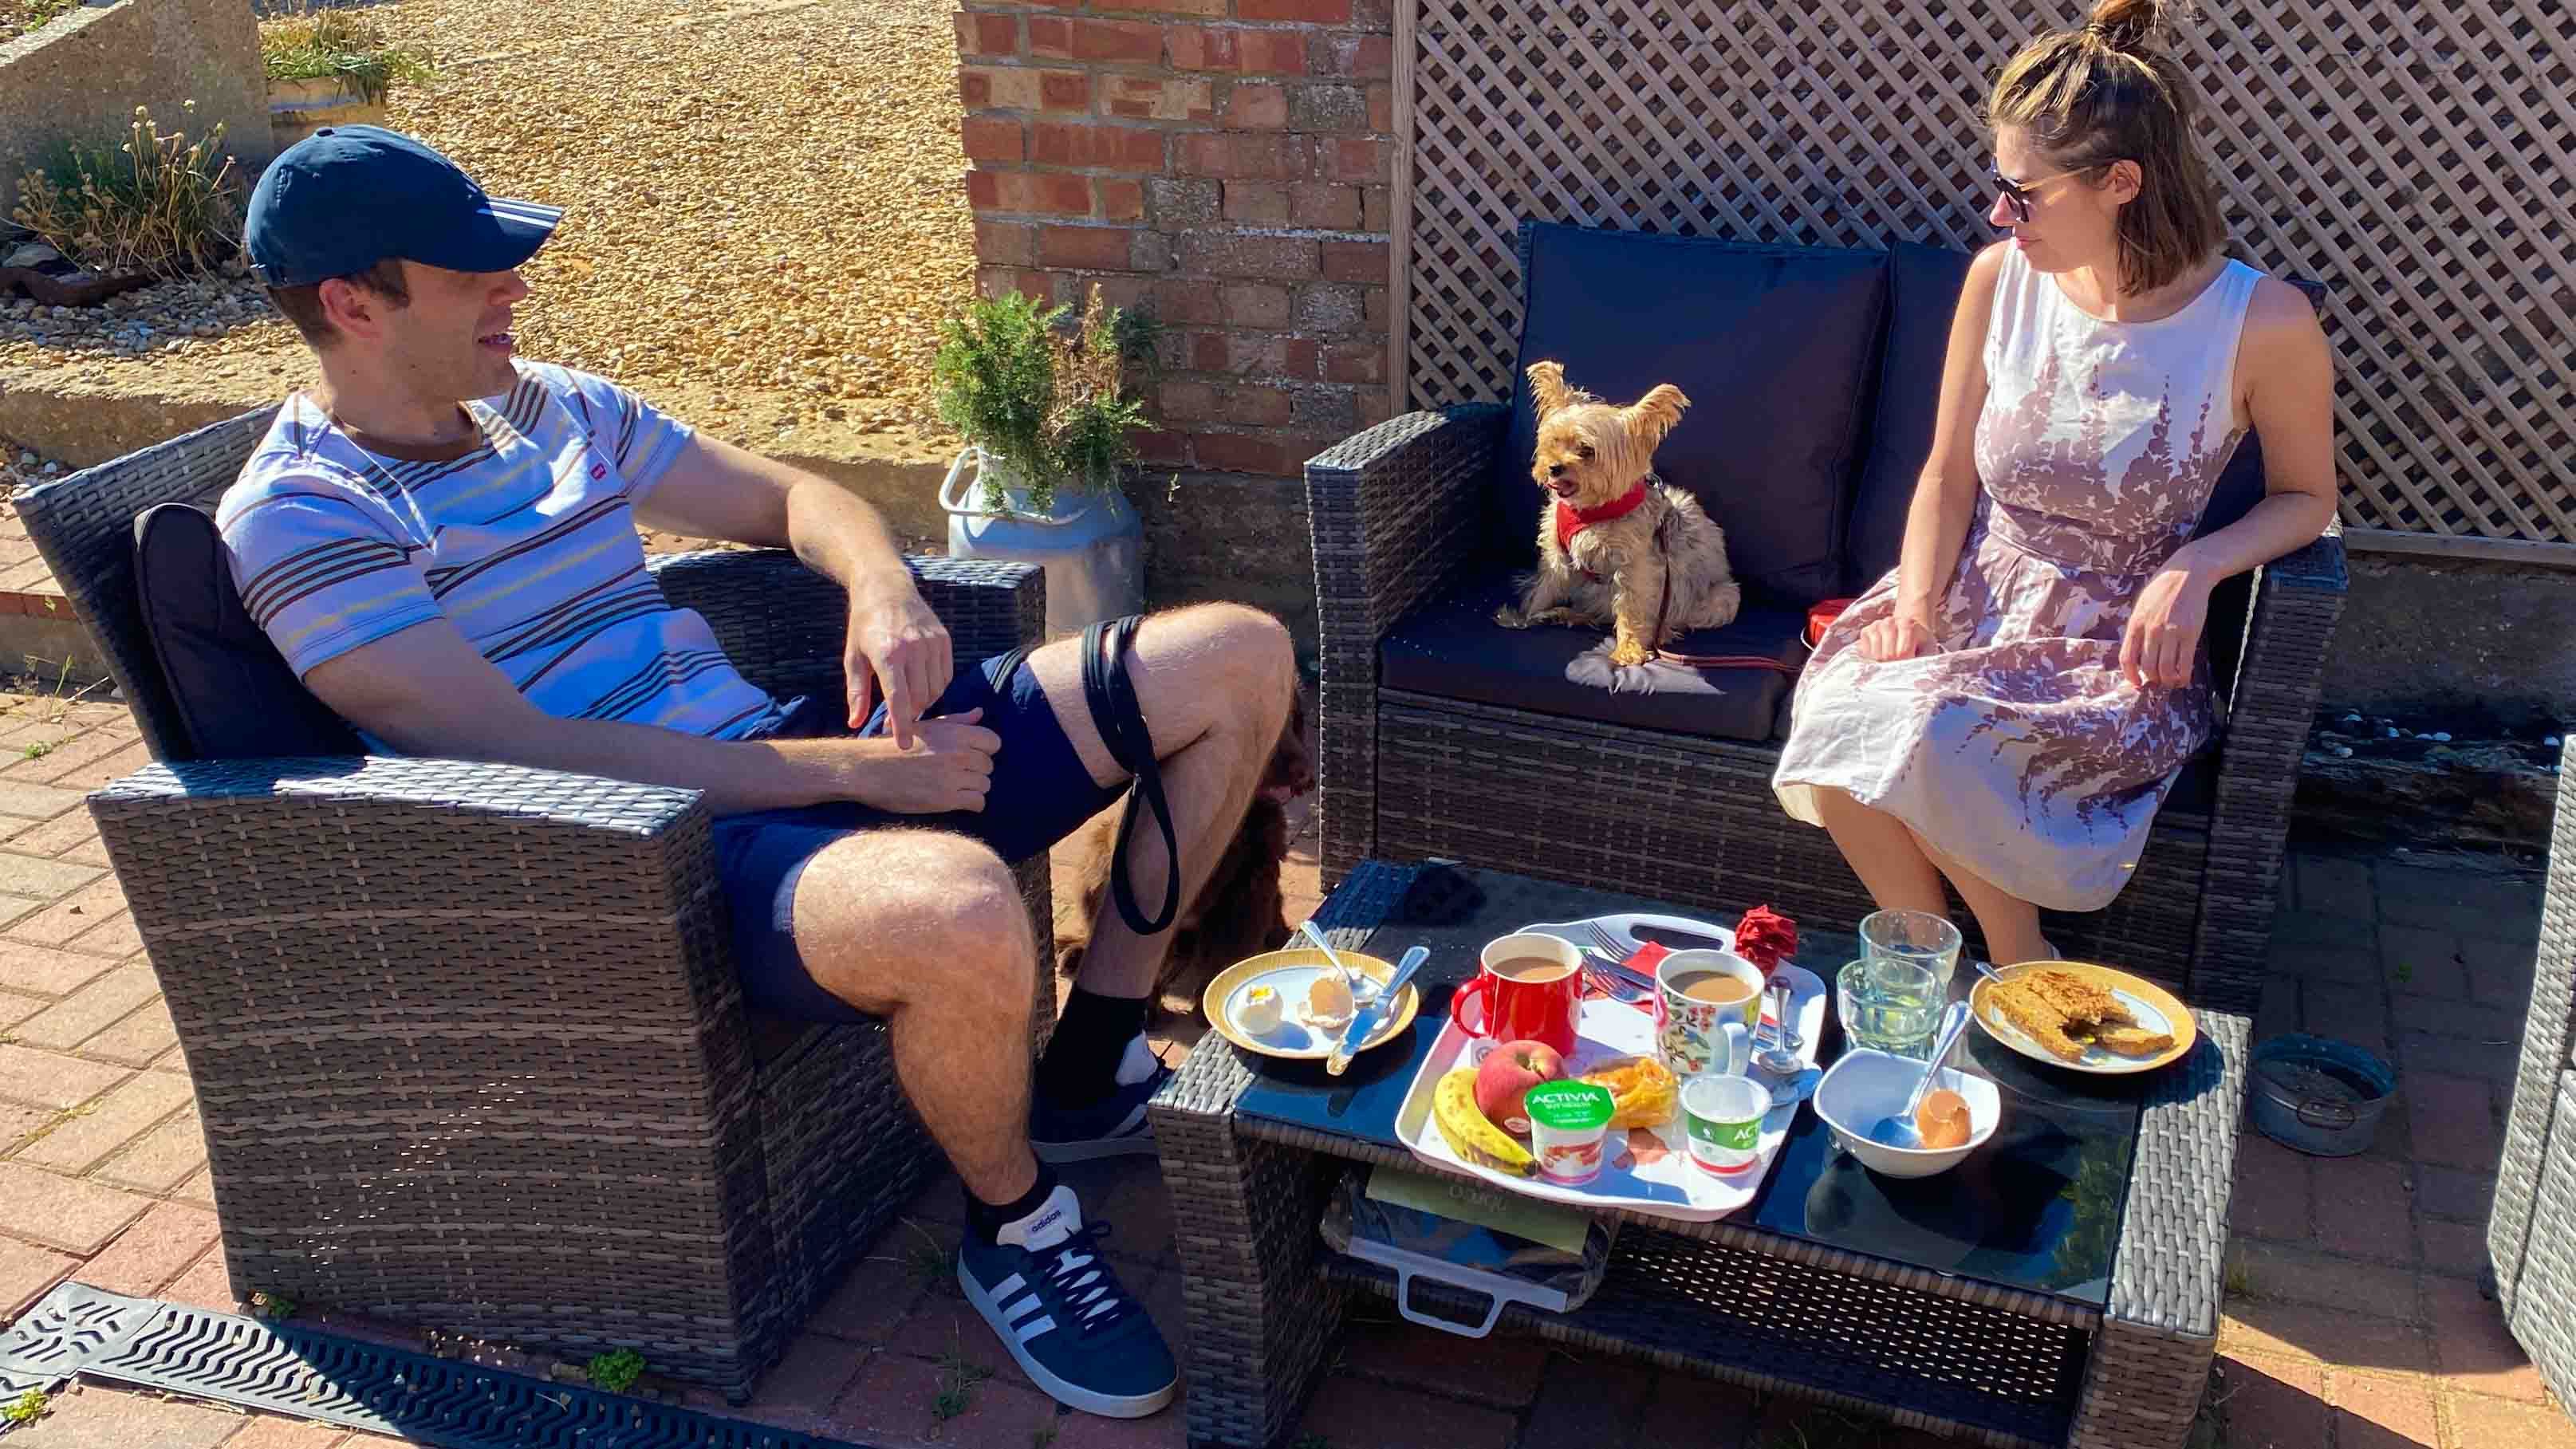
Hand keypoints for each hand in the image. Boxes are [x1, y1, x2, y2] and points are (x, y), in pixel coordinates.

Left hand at [845, 581, 951, 747]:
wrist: (886, 588)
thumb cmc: (865, 625)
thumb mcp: (853, 657)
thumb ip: (856, 692)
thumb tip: (855, 723)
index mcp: (887, 653)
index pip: (898, 698)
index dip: (901, 725)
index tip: (903, 745)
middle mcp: (913, 648)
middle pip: (919, 698)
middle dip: (910, 714)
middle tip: (898, 719)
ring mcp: (932, 642)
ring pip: (935, 689)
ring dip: (924, 702)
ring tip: (909, 700)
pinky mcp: (944, 640)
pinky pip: (946, 676)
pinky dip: (936, 687)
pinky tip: (922, 685)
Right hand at [849, 708, 997, 812]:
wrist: (866, 768)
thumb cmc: (894, 745)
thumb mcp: (925, 726)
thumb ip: (956, 721)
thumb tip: (980, 712)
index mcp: (955, 732)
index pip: (994, 742)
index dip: (984, 750)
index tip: (969, 755)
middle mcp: (958, 753)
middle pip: (989, 765)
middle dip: (975, 770)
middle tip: (955, 773)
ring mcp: (953, 777)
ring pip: (985, 785)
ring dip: (973, 788)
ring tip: (953, 787)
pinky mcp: (946, 799)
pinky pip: (978, 803)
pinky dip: (971, 804)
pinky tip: (956, 800)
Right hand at [1855, 610, 1936, 661]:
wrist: (1909, 630)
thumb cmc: (1919, 644)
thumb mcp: (1928, 650)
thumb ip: (1926, 662)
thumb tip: (1918, 681)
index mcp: (1908, 624)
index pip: (1902, 652)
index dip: (1905, 664)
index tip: (1909, 665)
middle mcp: (1890, 621)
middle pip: (1888, 654)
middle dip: (1894, 665)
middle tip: (1900, 665)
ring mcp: (1876, 625)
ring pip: (1876, 655)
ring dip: (1884, 663)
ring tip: (1891, 661)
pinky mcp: (1866, 631)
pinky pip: (1866, 651)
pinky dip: (1872, 659)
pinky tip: (1881, 657)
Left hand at [2121, 562, 2212, 689]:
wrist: (2189, 572)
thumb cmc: (2164, 588)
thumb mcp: (2142, 605)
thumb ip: (2137, 627)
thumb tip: (2136, 652)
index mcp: (2135, 623)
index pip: (2126, 658)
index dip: (2130, 676)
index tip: (2136, 683)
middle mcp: (2151, 630)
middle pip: (2147, 667)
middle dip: (2152, 680)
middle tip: (2158, 682)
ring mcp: (2171, 632)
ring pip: (2165, 669)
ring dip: (2168, 681)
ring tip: (2171, 682)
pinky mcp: (2190, 633)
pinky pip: (2184, 663)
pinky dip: (2183, 676)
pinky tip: (2184, 678)